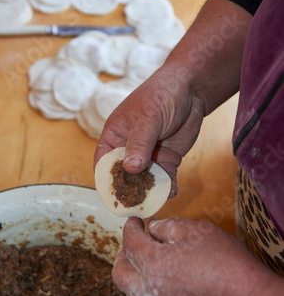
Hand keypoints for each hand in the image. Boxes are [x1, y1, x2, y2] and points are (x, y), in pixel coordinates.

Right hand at [94, 67, 204, 196]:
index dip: (106, 181)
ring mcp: (147, 155)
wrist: (191, 90)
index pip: (104, 162)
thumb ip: (139, 143)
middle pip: (124, 176)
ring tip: (156, 201)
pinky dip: (167, 185)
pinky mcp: (165, 159)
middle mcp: (128, 148)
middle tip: (136, 205)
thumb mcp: (148, 118)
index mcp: (114, 136)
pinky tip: (171, 191)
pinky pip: (163, 177)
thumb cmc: (161, 94)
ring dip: (149, 191)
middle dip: (129, 191)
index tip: (112, 197)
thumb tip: (131, 169)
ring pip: (144, 180)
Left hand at [112, 217, 271, 295]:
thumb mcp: (196, 231)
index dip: (130, 227)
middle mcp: (149, 290)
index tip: (135, 221)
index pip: (130, 242)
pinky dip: (143, 289)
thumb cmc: (224, 263)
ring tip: (144, 261)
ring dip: (131, 274)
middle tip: (136, 241)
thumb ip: (168, 226)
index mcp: (153, 264)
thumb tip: (152, 229)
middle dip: (123, 253)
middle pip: (120, 273)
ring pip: (130, 292)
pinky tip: (159, 279)